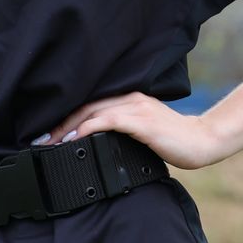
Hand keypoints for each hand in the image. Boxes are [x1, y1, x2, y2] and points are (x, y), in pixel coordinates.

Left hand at [39, 92, 232, 170]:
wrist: (201, 142)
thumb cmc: (172, 140)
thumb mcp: (142, 131)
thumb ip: (121, 130)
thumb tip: (94, 143)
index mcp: (129, 99)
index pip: (90, 106)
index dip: (66, 119)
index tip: (49, 134)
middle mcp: (130, 99)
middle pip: (85, 107)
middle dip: (60, 124)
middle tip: (41, 140)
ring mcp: (136, 108)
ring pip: (92, 112)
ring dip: (68, 127)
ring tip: (52, 142)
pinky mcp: (141, 121)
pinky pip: (108, 121)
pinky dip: (88, 128)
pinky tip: (75, 139)